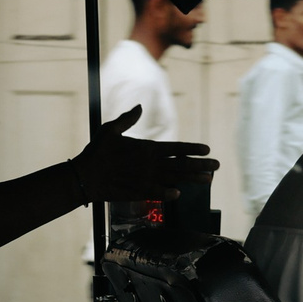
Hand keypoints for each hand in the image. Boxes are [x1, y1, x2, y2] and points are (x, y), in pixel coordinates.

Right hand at [67, 106, 219, 201]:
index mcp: (147, 148)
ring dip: (193, 179)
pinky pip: (159, 193)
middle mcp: (151, 164)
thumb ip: (128, 118)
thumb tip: (139, 107)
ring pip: (176, 179)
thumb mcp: (111, 129)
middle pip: (182, 165)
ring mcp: (146, 179)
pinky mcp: (138, 192)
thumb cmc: (97, 151)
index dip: (193, 149)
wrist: (86, 176)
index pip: (177, 148)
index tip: (207, 150)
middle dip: (202, 165)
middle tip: (217, 166)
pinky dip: (170, 193)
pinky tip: (179, 194)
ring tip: (209, 180)